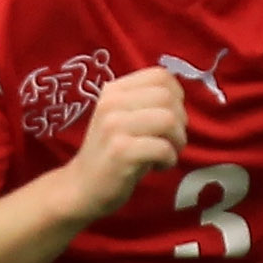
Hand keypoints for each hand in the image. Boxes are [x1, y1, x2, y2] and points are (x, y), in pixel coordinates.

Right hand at [57, 66, 189, 220]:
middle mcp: (111, 103)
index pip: (160, 75)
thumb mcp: (124, 118)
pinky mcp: (120, 151)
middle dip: (180, 122)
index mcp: (114, 90)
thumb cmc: (112, 152)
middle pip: (168, 97)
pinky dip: (169, 160)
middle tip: (170, 141)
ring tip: (166, 154)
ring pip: (169, 120)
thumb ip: (147, 102)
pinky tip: (157, 167)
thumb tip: (180, 96)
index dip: (176, 97)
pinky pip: (163, 148)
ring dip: (177, 141)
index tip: (170, 118)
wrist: (82, 186)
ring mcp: (114, 126)